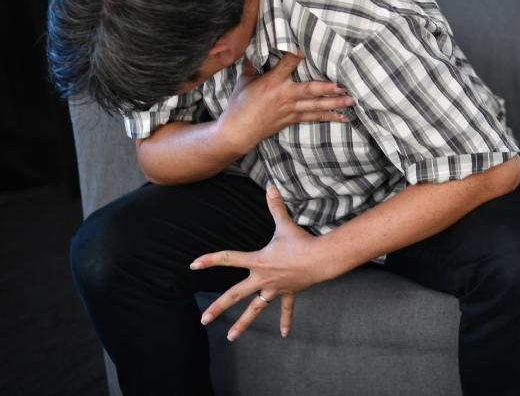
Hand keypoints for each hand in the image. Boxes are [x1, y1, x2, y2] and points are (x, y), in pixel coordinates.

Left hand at [189, 186, 328, 340]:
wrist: (320, 260)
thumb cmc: (301, 242)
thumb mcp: (285, 224)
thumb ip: (276, 207)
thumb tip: (270, 187)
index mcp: (257, 262)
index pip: (229, 259)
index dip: (210, 260)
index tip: (193, 264)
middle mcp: (262, 279)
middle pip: (236, 295)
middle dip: (219, 307)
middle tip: (203, 320)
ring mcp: (274, 289)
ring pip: (255, 309)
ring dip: (243, 324)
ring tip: (230, 337)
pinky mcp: (288, 293)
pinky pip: (285, 309)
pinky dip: (284, 320)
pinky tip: (283, 334)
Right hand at [218, 52, 355, 154]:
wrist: (238, 131)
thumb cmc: (239, 104)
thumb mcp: (244, 80)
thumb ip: (253, 64)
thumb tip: (256, 48)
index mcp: (272, 81)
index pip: (288, 63)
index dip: (298, 54)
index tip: (309, 46)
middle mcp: (284, 95)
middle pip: (309, 90)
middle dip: (327, 88)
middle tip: (343, 86)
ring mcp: (290, 109)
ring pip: (316, 105)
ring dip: (334, 103)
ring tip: (351, 100)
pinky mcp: (293, 119)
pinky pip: (313, 117)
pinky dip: (328, 117)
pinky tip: (343, 117)